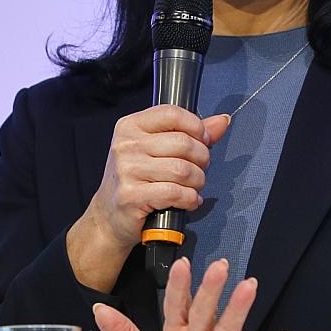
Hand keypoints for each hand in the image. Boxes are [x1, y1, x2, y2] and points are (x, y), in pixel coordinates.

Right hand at [67, 107, 229, 291]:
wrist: (109, 216)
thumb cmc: (135, 180)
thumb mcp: (157, 149)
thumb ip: (190, 134)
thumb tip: (221, 121)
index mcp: (130, 126)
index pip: (172, 114)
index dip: (196, 127)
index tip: (203, 140)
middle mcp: (126, 145)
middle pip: (183, 143)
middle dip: (201, 159)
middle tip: (199, 169)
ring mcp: (127, 170)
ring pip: (183, 170)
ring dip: (197, 182)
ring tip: (193, 187)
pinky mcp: (131, 195)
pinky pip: (176, 192)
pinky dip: (190, 199)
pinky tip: (188, 200)